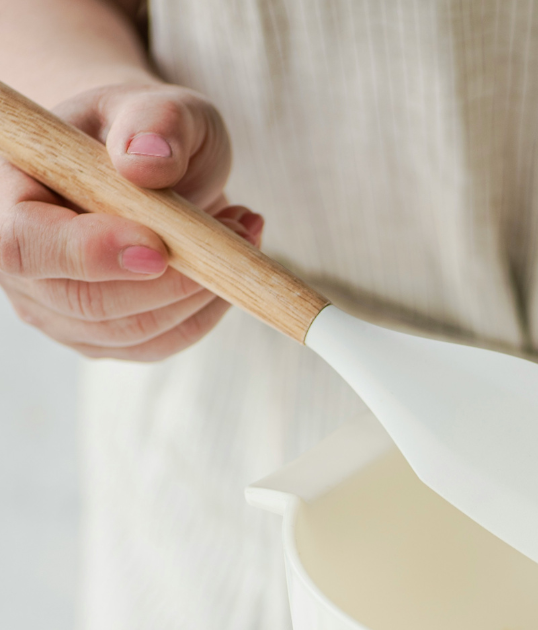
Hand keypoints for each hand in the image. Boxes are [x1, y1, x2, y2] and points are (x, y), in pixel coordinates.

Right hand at [0, 82, 261, 359]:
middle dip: (170, 280)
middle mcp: (22, 266)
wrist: (140, 167)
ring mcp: (58, 310)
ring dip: (199, 293)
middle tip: (234, 231)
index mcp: (10, 193)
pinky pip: (159, 343)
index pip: (26, 243)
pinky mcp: (102, 338)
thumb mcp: (155, 103)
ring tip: (239, 234)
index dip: (88, 254)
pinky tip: (226, 269)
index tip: (159, 249)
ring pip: (132, 330)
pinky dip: (206, 311)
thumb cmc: (140, 130)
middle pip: (86, 302)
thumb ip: (153, 119)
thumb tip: (145, 159)